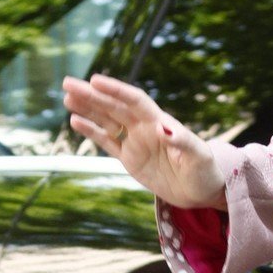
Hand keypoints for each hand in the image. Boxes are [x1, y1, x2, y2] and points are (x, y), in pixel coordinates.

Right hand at [63, 74, 225, 210]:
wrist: (201, 192)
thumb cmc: (204, 171)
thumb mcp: (198, 156)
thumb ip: (182, 140)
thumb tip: (164, 127)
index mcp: (160, 122)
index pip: (134, 101)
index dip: (115, 90)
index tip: (95, 80)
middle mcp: (145, 128)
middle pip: (114, 107)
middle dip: (91, 95)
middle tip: (67, 83)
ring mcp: (136, 142)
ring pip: (107, 121)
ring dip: (88, 108)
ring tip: (67, 97)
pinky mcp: (130, 159)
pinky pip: (107, 142)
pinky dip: (92, 131)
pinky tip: (76, 120)